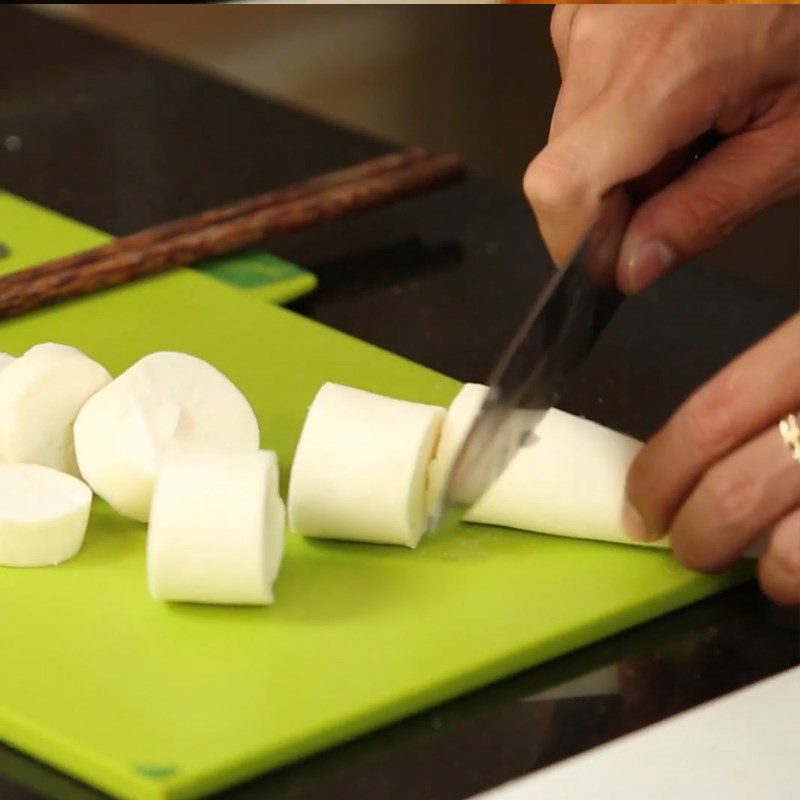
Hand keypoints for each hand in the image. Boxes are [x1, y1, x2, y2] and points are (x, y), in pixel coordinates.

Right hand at [524, 5, 799, 289]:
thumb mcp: (789, 142)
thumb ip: (707, 212)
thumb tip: (632, 266)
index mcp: (662, 69)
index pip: (560, 190)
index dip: (576, 241)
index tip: (613, 254)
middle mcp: (608, 33)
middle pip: (562, 169)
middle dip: (612, 195)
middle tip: (684, 165)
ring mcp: (589, 14)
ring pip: (568, 136)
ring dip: (617, 151)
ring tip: (689, 112)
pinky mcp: (585, 9)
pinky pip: (578, 93)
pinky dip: (618, 110)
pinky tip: (671, 84)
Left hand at [623, 313, 799, 605]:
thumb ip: (727, 277)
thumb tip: (640, 289)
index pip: (712, 416)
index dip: (660, 471)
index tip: (640, 505)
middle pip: (738, 493)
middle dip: (695, 536)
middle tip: (686, 546)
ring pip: (794, 553)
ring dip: (767, 573)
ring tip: (763, 567)